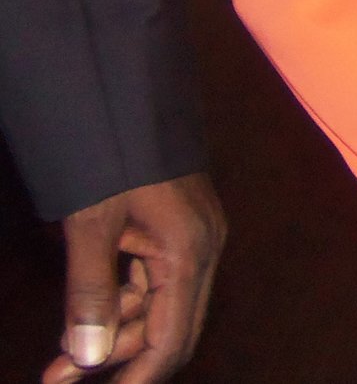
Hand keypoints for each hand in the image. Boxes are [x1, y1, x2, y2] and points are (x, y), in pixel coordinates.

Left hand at [43, 173, 225, 383]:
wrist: (131, 98)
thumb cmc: (114, 156)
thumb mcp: (91, 225)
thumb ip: (89, 293)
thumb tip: (85, 359)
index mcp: (190, 251)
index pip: (172, 337)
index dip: (139, 376)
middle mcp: (203, 250)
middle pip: (168, 328)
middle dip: (117, 359)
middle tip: (56, 377)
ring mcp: (193, 240)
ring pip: (156, 307)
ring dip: (112, 334)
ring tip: (57, 362)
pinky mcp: (178, 233)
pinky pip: (151, 283)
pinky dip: (118, 305)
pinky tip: (84, 318)